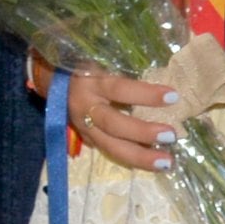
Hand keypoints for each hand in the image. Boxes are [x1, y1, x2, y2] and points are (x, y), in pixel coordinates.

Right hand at [31, 54, 176, 172]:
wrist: (52, 78)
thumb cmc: (84, 63)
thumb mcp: (100, 59)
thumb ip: (125, 67)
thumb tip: (165, 75)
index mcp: (90, 82)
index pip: (119, 89)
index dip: (145, 94)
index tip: (173, 96)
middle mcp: (85, 107)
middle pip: (114, 125)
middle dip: (143, 133)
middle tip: (171, 135)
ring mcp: (84, 127)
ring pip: (111, 147)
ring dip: (140, 157)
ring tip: (166, 162)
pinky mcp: (86, 139)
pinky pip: (110, 152)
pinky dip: (132, 160)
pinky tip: (153, 164)